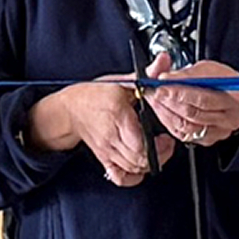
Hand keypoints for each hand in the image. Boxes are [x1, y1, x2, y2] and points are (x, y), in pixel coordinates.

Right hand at [44, 79, 173, 187]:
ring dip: (150, 164)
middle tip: (166, 143)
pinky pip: (120, 177)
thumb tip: (163, 61)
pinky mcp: (105, 159)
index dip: (158, 144)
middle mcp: (111, 135)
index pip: (139, 141)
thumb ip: (146, 74)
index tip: (167, 134)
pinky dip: (134, 177)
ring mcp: (107, 150)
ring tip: (158, 151)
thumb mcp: (121, 80)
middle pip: (138, 158)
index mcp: (117, 114)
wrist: (71, 109)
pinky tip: (142, 167)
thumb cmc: (96, 95)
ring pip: (133, 168)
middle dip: (159, 155)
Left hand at [144, 52, 238, 147]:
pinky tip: (163, 110)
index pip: (203, 97)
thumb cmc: (221, 80)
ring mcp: (220, 131)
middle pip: (194, 113)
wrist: (228, 93)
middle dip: (170, 100)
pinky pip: (184, 134)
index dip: (180, 90)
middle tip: (155, 91)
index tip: (163, 82)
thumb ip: (186, 73)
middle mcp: (231, 118)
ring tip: (156, 99)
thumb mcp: (207, 68)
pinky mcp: (209, 139)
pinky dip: (170, 121)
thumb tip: (166, 77)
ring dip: (166, 111)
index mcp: (236, 98)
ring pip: (186, 125)